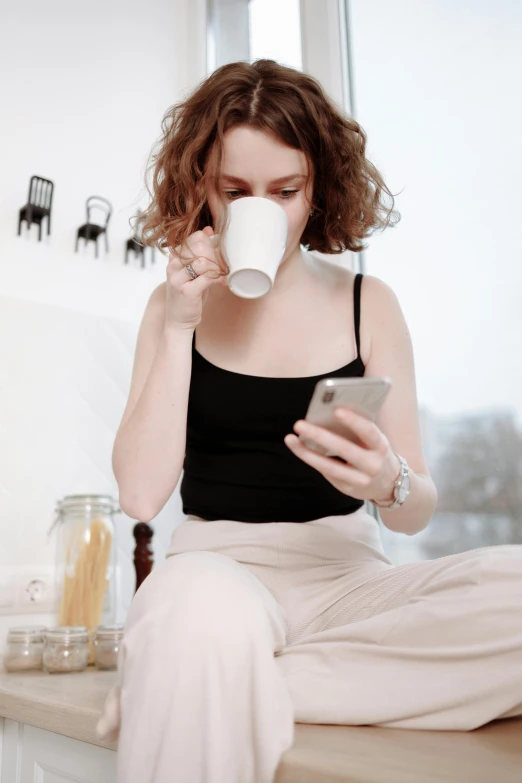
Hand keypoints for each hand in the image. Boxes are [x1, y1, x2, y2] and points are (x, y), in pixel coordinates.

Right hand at [165, 226, 226, 331]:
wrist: (178, 320)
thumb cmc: (188, 294)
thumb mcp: (193, 271)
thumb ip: (200, 252)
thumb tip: (209, 230)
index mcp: (174, 258)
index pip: (194, 238)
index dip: (211, 243)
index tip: (218, 253)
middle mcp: (173, 266)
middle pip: (200, 247)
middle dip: (217, 254)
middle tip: (224, 264)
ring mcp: (178, 279)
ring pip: (203, 261)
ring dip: (219, 266)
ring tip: (224, 273)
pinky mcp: (187, 291)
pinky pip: (207, 277)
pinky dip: (219, 278)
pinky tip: (222, 282)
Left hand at [284, 407, 400, 503]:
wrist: (389, 484)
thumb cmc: (376, 453)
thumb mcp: (375, 441)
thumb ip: (359, 431)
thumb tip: (328, 414)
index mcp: (381, 447)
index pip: (369, 432)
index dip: (354, 421)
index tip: (337, 410)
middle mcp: (372, 465)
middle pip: (344, 450)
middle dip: (320, 436)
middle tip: (299, 424)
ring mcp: (360, 480)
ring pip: (329, 466)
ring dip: (307, 452)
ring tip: (291, 438)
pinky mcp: (347, 489)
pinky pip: (326, 472)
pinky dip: (311, 458)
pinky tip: (298, 448)